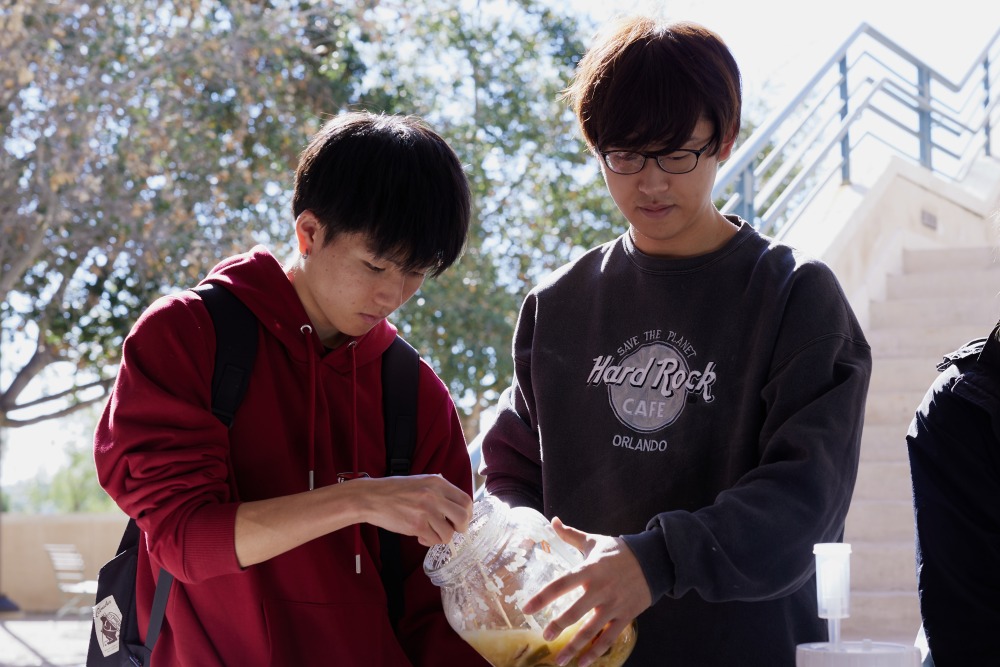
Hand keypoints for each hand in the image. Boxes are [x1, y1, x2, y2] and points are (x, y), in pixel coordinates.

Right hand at [354, 474, 472, 545]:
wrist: (371, 497)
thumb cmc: (394, 490)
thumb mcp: (420, 481)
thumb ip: (438, 489)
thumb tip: (455, 502)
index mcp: (437, 482)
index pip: (466, 500)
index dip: (467, 513)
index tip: (461, 519)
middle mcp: (434, 495)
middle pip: (463, 517)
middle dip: (461, 528)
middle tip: (452, 529)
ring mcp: (425, 511)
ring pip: (448, 533)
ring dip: (441, 537)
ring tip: (431, 532)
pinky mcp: (416, 525)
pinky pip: (433, 540)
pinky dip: (429, 541)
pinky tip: (420, 535)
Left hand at [521, 518, 650, 666]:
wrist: (653, 560)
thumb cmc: (618, 552)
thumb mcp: (594, 541)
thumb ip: (571, 535)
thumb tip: (553, 521)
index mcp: (589, 570)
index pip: (561, 584)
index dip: (543, 597)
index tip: (526, 608)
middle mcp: (600, 589)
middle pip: (575, 612)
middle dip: (558, 627)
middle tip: (545, 637)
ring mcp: (614, 605)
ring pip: (591, 630)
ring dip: (574, 647)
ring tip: (560, 660)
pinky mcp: (626, 616)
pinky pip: (609, 638)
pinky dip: (596, 652)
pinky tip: (583, 662)